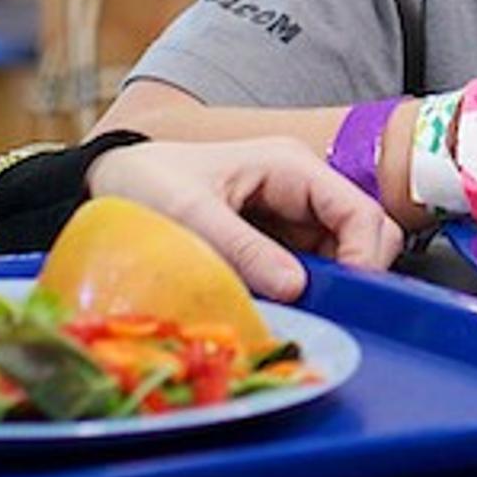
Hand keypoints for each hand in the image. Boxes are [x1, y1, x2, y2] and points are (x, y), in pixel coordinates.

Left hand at [87, 138, 405, 301]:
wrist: (110, 182)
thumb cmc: (147, 184)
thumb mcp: (191, 215)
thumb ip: (243, 249)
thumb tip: (295, 287)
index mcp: (290, 166)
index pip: (359, 211)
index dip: (366, 256)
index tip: (348, 299)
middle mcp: (301, 186)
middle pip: (364, 233)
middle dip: (355, 272)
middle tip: (325, 309)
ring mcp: (292, 213)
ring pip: (342, 254)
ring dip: (330, 285)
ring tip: (297, 310)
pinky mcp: (277, 238)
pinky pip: (312, 267)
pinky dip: (307, 290)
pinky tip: (283, 305)